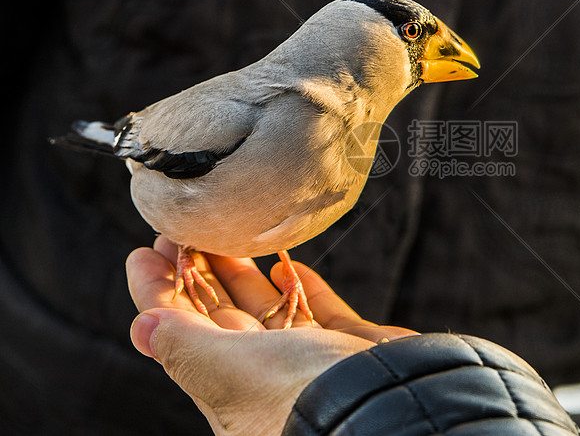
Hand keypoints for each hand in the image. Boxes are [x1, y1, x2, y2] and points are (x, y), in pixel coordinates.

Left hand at [127, 236, 416, 435]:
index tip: (145, 251)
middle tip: (182, 230)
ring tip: (224, 234)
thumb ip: (183, 343)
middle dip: (198, 274)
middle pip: (220, 317)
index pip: (178, 331)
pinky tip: (285, 265)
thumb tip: (140, 326)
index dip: (158, 291)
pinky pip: (319, 311)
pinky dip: (302, 287)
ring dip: (243, 273)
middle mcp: (265, 375)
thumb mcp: (226, 371)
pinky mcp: (350, 346)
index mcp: (226, 385)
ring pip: (268, 309)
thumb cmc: (295, 395)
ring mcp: (309, 360)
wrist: (383, 405)